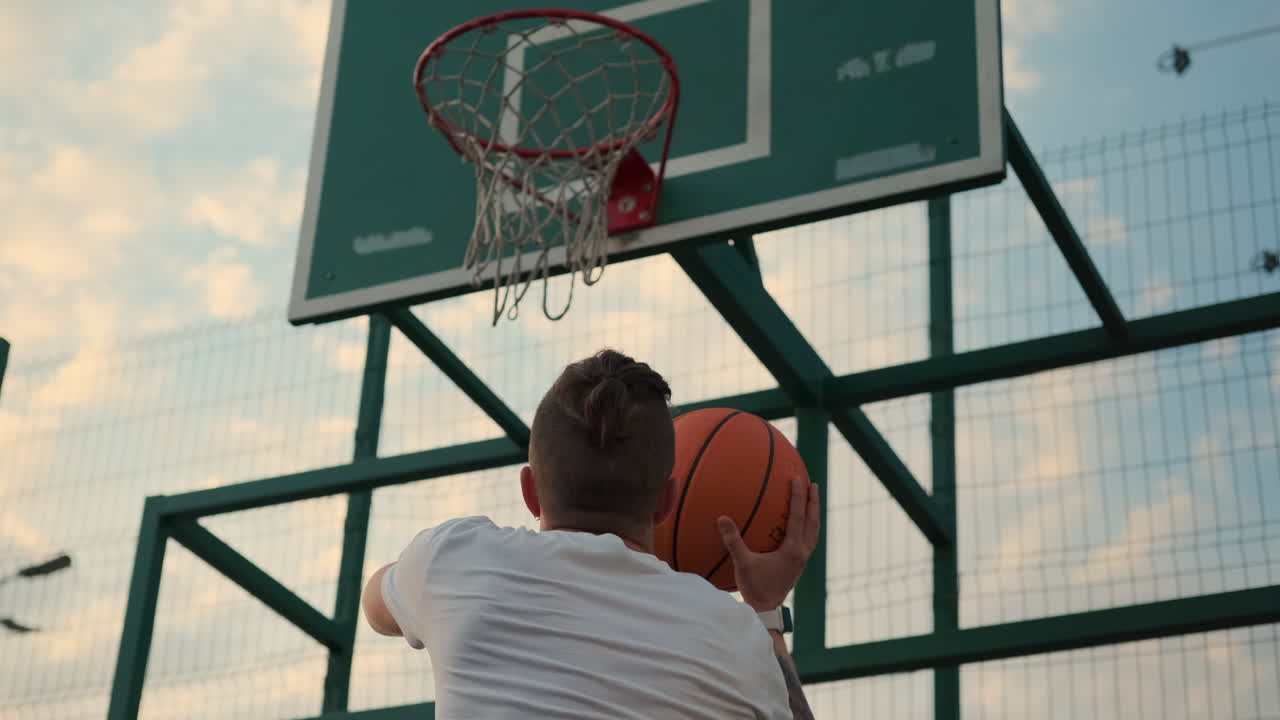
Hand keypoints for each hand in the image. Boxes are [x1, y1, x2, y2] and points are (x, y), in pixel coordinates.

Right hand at [717, 475, 819, 611]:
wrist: (766, 610)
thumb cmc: (755, 587)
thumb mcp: (743, 563)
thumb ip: (734, 541)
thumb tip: (722, 518)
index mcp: (792, 550)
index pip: (798, 517)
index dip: (799, 497)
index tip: (799, 479)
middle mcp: (802, 553)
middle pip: (812, 522)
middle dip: (813, 502)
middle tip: (813, 484)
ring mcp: (802, 560)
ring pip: (814, 532)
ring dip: (814, 514)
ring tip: (812, 500)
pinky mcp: (799, 565)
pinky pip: (808, 540)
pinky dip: (808, 527)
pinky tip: (800, 524)